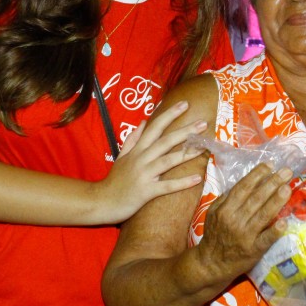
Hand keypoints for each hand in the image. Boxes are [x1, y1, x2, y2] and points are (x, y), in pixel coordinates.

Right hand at [101, 100, 207, 222]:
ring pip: (167, 160)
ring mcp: (144, 174)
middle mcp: (141, 158)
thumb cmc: (114, 180)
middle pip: (165, 141)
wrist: (102, 201)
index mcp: (137, 149)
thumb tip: (143, 121)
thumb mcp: (121, 155)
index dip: (170, 114)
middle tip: (203, 123)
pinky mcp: (146, 191)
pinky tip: (197, 178)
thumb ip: (132, 139)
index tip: (185, 104)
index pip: (155, 127)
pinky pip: (166, 186)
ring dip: (187, 153)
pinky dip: (182, 183)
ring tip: (203, 147)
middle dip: (184, 131)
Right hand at [196, 163, 292, 282]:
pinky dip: (274, 230)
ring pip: (263, 214)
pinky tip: (284, 222)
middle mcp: (234, 219)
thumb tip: (244, 183)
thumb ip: (226, 198)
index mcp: (225, 209)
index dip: (257, 175)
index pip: (243, 187)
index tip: (271, 165)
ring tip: (288, 188)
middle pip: (256, 198)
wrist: (211, 263)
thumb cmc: (214, 235)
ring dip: (276, 200)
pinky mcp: (253, 249)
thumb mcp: (213, 213)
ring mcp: (245, 235)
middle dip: (272, 182)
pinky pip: (265, 239)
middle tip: (287, 171)